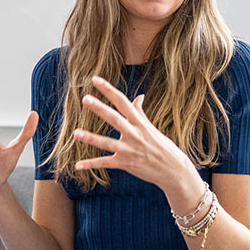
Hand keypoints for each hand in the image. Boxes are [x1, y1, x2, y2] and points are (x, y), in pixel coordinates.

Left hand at [73, 76, 192, 189]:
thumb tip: (139, 96)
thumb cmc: (163, 147)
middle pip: (115, 119)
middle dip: (100, 108)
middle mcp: (134, 134)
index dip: (109, 90)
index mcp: (140, 123)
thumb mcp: (152, 127)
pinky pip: (106, 163)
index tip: (95, 79)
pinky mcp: (126, 163)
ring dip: (91, 138)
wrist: (174, 170)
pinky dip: (91, 164)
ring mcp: (130, 150)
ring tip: (75, 133)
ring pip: (107, 143)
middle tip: (85, 99)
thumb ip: (140, 112)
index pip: (123, 102)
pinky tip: (77, 165)